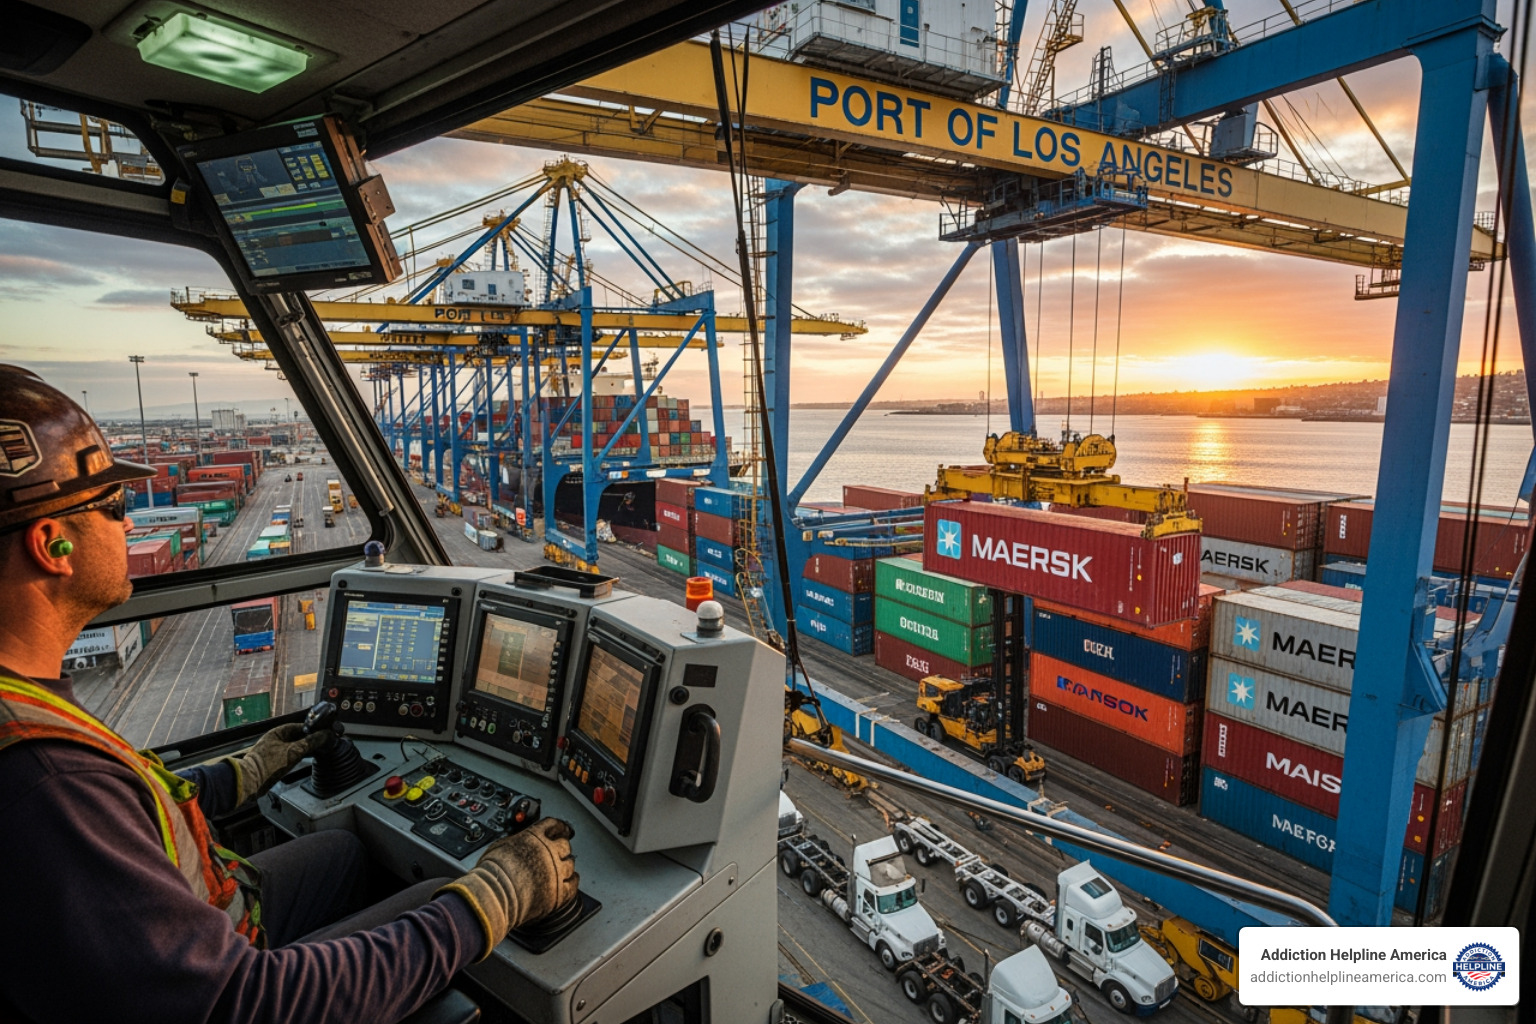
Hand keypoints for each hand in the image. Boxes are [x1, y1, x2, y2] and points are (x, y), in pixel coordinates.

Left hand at [224, 723, 330, 804]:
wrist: (249, 782)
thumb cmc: (267, 765)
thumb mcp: (293, 752)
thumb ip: (311, 743)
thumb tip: (325, 735)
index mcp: (278, 732)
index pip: (301, 726)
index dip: (313, 730)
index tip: (324, 734)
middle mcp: (275, 739)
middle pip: (298, 737)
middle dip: (310, 741)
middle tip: (322, 744)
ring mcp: (274, 750)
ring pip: (294, 747)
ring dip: (305, 749)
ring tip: (316, 752)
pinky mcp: (273, 761)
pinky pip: (290, 755)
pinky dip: (298, 757)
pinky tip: (304, 760)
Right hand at [437, 818, 578, 959]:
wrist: (494, 895)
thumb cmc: (491, 873)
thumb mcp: (499, 847)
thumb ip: (515, 842)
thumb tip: (514, 845)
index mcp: (535, 837)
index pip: (553, 825)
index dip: (558, 827)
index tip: (561, 829)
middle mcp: (549, 852)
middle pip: (564, 844)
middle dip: (562, 847)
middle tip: (559, 852)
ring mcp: (556, 872)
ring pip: (570, 864)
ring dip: (566, 865)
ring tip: (562, 869)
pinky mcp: (559, 892)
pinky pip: (572, 885)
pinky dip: (571, 882)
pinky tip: (568, 883)